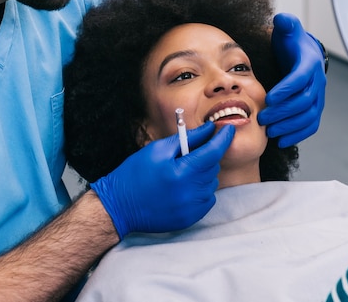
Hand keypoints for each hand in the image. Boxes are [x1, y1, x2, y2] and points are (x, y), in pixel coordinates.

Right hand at [90, 122, 234, 238]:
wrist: (119, 206)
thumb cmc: (136, 173)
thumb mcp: (158, 149)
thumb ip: (187, 138)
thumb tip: (209, 129)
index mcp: (182, 172)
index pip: (213, 152)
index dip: (223, 138)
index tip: (229, 129)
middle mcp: (190, 193)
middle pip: (213, 167)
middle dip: (206, 156)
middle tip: (187, 154)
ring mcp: (192, 208)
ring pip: (212, 183)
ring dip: (203, 174)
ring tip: (181, 173)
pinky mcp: (191, 219)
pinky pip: (207, 199)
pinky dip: (200, 190)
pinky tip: (182, 188)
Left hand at [257, 13, 326, 147]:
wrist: (303, 54)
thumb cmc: (291, 43)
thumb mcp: (287, 29)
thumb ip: (285, 24)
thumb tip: (282, 20)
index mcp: (309, 64)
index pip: (300, 78)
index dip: (286, 89)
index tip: (268, 99)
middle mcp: (317, 82)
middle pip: (304, 101)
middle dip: (283, 112)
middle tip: (262, 118)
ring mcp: (318, 97)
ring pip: (308, 116)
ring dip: (290, 126)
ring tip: (270, 132)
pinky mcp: (315, 108)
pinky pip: (311, 125)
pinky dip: (299, 135)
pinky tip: (282, 141)